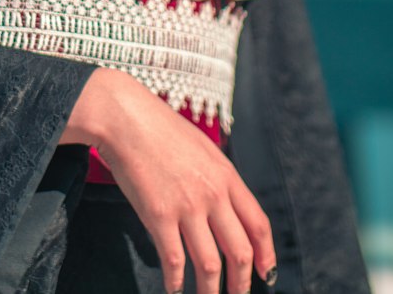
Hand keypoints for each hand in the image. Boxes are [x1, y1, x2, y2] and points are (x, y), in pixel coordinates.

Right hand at [61, 68, 276, 293]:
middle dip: (242, 284)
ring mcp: (187, 206)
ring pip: (211, 266)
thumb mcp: (202, 147)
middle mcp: (213, 193)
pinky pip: (174, 262)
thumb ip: (217, 178)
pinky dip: (176, 284)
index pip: (259, 224)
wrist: (125, 117)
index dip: (266, 255)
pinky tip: (173, 291)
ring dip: (210, 292)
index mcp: (226, 175)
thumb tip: (226, 208)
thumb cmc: (160, 129)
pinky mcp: (159, 215)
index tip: (267, 274)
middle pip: (240, 252)